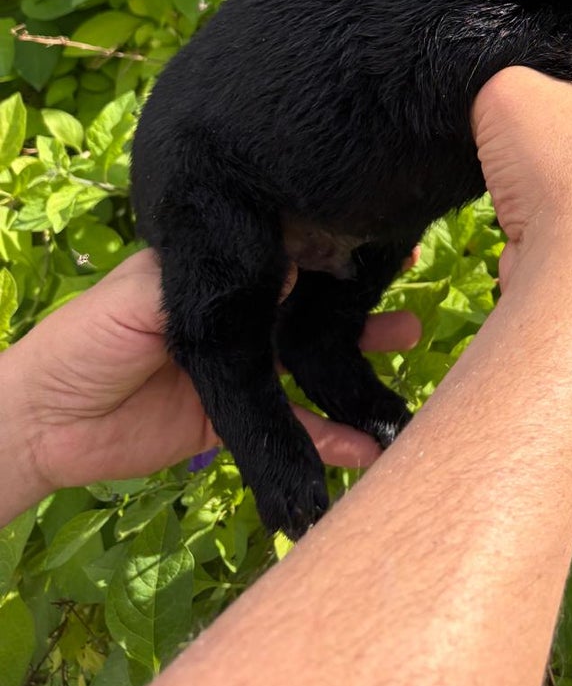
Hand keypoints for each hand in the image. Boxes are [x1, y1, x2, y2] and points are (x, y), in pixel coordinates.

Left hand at [0, 249, 420, 522]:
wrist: (46, 422)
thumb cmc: (88, 337)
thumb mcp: (146, 293)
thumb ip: (217, 282)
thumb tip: (294, 261)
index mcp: (221, 274)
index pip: (289, 253)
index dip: (336, 249)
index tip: (387, 241)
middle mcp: (240, 316)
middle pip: (310, 307)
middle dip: (360, 302)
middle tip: (412, 295)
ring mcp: (241, 369)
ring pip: (313, 362)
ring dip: (359, 362)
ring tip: (410, 347)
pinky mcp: (234, 422)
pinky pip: (292, 428)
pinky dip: (329, 437)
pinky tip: (365, 443)